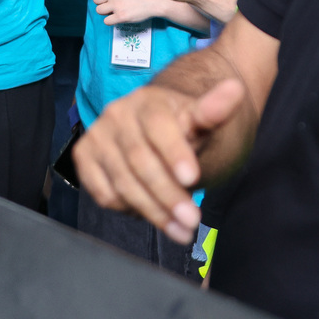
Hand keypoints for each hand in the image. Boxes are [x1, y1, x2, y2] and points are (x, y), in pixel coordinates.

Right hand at [73, 78, 244, 242]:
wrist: (155, 127)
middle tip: (192, 220)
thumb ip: (214, 111)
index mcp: (147, 101)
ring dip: (153, 212)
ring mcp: (97, 136)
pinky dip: (128, 209)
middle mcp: (116, 114)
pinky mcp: (84, 157)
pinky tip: (152, 212)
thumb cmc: (182, 127)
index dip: (174, 152)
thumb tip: (235, 89)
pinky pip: (103, 193)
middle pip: (140, 162)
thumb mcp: (202, 121)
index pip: (158, 127)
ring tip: (180, 229)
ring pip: (122, 183)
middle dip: (168, 195)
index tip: (192, 178)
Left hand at [93, 0, 166, 25]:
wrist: (154, 3)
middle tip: (109, 7)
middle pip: (96, 1)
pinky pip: (106, 21)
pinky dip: (110, 21)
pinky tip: (117, 18)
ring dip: (105, 13)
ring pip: (99, 11)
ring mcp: (116, 6)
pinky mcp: (120, 16)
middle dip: (101, 4)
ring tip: (114, 12)